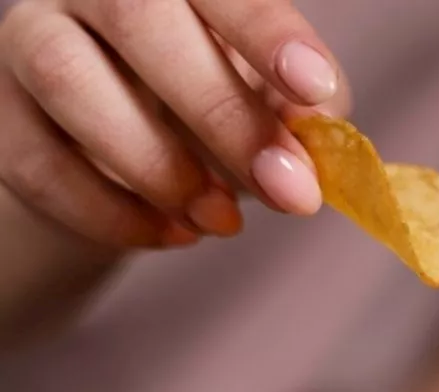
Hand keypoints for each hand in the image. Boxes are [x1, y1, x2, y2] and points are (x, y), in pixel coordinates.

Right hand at [0, 0, 349, 249]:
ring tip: (222, 220)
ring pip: (71, 81)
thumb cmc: (213, 109)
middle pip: (139, 18)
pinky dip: (113, 213)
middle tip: (288, 190)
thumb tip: (317, 142)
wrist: (126, 156)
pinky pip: (38, 162)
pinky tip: (173, 235)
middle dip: (222, 113)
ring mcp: (33, 40)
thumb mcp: (271, 103)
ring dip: (159, 166)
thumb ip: (301, 112)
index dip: (267, 32)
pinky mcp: (1, 113)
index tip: (313, 88)